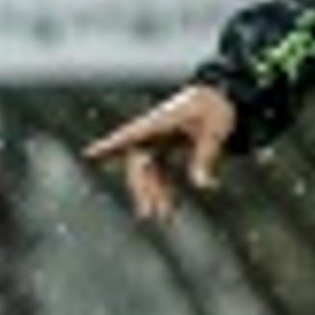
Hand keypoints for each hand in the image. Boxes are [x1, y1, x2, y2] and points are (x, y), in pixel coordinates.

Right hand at [84, 84, 240, 222]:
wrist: (225, 97)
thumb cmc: (217, 107)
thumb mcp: (215, 131)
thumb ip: (206, 157)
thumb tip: (202, 185)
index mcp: (161, 120)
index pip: (130, 133)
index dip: (109, 145)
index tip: (89, 153)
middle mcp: (155, 131)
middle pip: (139, 162)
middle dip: (142, 188)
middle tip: (148, 214)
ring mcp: (160, 140)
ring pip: (149, 171)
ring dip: (154, 193)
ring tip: (165, 218)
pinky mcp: (167, 148)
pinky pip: (160, 172)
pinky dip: (164, 190)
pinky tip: (170, 208)